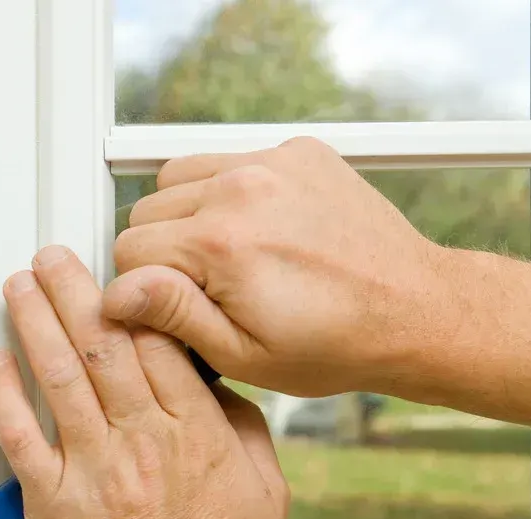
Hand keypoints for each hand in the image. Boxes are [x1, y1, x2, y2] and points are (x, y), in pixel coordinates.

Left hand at [0, 245, 288, 518]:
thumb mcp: (265, 498)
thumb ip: (242, 432)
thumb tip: (216, 385)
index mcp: (198, 436)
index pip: (162, 344)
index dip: (136, 298)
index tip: (120, 269)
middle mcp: (144, 444)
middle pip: (105, 346)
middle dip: (75, 290)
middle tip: (54, 256)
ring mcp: (93, 472)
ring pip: (59, 377)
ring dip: (35, 322)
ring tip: (20, 285)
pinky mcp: (51, 504)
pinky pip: (20, 436)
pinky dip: (4, 394)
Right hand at [107, 136, 453, 397]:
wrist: (413, 309)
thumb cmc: (334, 343)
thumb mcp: (241, 354)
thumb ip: (171, 315)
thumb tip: (116, 291)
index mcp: (221, 243)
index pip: (128, 251)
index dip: (144, 291)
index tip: (177, 311)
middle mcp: (242, 190)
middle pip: (146, 211)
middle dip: (162, 252)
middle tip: (206, 289)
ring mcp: (271, 163)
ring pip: (177, 179)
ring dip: (186, 216)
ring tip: (226, 258)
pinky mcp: (296, 152)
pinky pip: (226, 160)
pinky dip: (227, 192)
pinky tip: (259, 231)